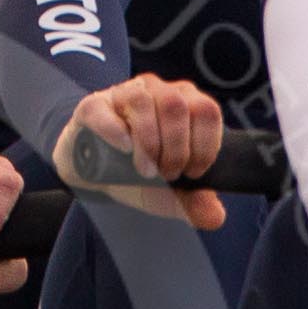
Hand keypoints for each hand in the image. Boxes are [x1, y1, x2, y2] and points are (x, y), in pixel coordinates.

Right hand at [54, 74, 226, 230]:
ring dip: (148, 143)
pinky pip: (104, 110)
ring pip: (143, 102)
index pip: (206, 110)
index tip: (192, 173)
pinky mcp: (92, 106)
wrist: (94, 174)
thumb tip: (215, 217)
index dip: (205, 145)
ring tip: (145, 172)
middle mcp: (157, 91)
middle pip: (175, 105)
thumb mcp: (169, 193)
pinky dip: (115, 131)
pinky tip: (123, 149)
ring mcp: (123, 94)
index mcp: (185, 104)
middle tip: (166, 175)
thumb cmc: (136, 175)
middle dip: (175, 149)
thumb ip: (194, 203)